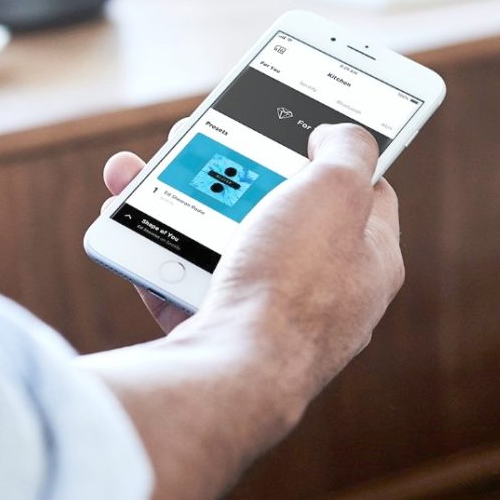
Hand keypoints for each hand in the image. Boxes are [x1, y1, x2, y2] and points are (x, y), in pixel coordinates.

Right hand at [102, 122, 402, 402]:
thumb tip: (338, 133)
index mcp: (368, 260)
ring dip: (179, 205)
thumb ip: (348, 149)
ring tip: (142, 173)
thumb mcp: (338, 189)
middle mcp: (323, 291)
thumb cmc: (293, 283)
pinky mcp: (218, 333)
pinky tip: (131, 223)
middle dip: (232, 173)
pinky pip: (183, 281)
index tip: (295, 127)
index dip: (329, 153)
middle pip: (277, 212)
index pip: (361, 193)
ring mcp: (268, 315)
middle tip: (199, 143)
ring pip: (221, 243)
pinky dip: (156, 252)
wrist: (233, 373)